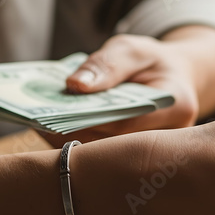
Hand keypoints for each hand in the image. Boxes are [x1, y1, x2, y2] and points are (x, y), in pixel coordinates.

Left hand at [45, 26, 214, 143]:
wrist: (172, 80)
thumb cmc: (152, 62)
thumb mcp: (133, 50)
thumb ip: (107, 64)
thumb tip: (75, 84)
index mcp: (176, 106)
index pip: (128, 122)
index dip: (90, 120)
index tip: (54, 114)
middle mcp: (171, 140)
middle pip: (115, 146)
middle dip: (75, 133)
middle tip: (38, 123)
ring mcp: (156, 157)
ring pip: (106, 159)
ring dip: (71, 142)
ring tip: (39, 126)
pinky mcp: (137, 164)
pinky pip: (103, 159)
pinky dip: (76, 144)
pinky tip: (51, 133)